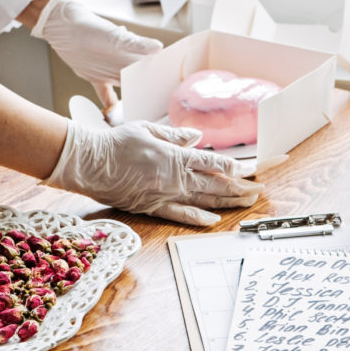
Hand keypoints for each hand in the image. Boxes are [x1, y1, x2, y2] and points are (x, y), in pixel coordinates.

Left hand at [31, 0, 161, 117]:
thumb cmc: (92, 28)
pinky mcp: (97, 78)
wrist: (66, 29)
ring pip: (127, 88)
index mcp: (132, 54)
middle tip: (159, 105)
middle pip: (141, 80)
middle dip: (150, 90)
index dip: (160, 77)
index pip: (151, 68)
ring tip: (142, 111)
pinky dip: (110, 105)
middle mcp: (124, 63)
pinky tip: (115, 116)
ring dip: (134, 98)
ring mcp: (111, 72)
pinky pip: (106, 95)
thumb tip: (159, 47)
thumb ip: (137, 45)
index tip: (170, 89)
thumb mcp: (116, 37)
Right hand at [45, 120, 263, 225]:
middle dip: (242, 187)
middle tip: (261, 189)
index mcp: (174, 156)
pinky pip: (180, 215)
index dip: (237, 167)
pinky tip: (214, 220)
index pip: (214, 163)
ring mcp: (164, 195)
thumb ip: (176, 136)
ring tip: (248, 202)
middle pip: (216, 184)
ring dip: (228, 202)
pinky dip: (198, 219)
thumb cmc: (115, 143)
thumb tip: (197, 137)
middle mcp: (174, 178)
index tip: (253, 168)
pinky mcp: (152, 207)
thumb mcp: (148, 129)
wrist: (87, 163)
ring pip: (204, 201)